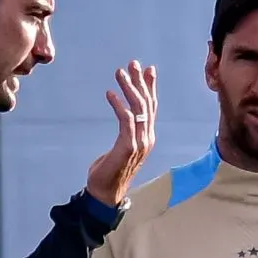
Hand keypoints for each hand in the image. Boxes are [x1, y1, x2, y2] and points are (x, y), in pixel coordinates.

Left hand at [86, 60, 157, 206]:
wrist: (105, 194)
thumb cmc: (110, 171)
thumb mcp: (122, 147)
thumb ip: (127, 134)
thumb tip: (126, 118)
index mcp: (147, 138)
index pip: (151, 107)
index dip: (150, 87)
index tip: (148, 69)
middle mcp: (147, 138)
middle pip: (147, 104)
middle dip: (141, 82)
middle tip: (133, 63)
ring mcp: (140, 143)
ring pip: (138, 109)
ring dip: (129, 88)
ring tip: (120, 72)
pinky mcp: (128, 147)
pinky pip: (125, 120)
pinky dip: (118, 105)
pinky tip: (110, 94)